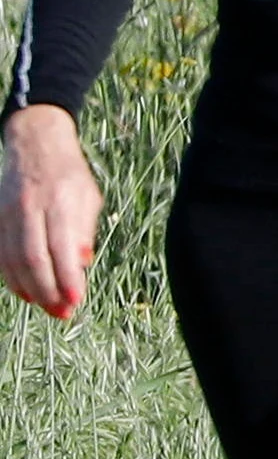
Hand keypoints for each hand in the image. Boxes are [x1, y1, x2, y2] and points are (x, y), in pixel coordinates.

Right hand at [1, 105, 101, 320]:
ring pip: (13, 260)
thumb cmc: (69, 176)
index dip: (67, 277)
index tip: (75, 300)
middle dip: (48, 290)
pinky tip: (26, 293)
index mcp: (60, 200)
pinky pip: (2, 255)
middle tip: (62, 312)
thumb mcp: (88, 198)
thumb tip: (81, 263)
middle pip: (33, 258)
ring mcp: (8, 214)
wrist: (34, 146)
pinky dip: (12, 278)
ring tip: (48, 308)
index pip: (61, 246)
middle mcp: (30, 207)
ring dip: (30, 289)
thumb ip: (84, 231)